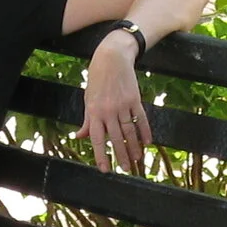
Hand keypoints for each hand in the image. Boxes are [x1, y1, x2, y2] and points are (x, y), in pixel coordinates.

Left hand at [78, 32, 151, 173]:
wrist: (112, 57)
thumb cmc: (97, 78)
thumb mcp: (87, 99)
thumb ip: (86, 120)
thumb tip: (79, 136)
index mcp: (94, 112)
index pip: (97, 139)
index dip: (101, 155)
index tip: (106, 169)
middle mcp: (108, 110)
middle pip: (116, 138)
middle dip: (121, 155)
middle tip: (126, 169)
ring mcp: (123, 105)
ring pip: (130, 131)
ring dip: (134, 147)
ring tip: (137, 159)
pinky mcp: (134, 99)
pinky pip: (141, 119)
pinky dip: (145, 131)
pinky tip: (147, 142)